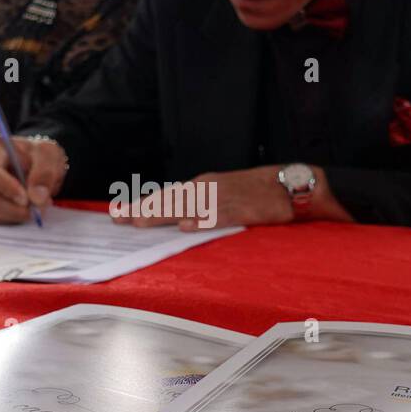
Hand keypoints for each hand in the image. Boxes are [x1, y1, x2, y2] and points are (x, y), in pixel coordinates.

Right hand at [0, 134, 66, 223]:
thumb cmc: (38, 156)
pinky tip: (25, 208)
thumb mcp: (49, 155)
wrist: (35, 166)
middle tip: (39, 209)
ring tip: (37, 206)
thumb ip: (45, 173)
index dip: (6, 189)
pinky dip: (13, 218)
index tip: (26, 200)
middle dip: (14, 208)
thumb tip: (37, 198)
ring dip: (16, 214)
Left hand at [112, 165, 295, 230]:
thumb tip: (177, 217)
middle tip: (119, 219)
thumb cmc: (258, 190)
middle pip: (171, 201)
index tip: (122, 213)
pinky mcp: (243, 211)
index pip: (168, 196)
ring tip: (140, 222)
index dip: (144, 205)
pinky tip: (186, 227)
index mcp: (204, 185)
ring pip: (187, 208)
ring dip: (163, 215)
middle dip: (143, 211)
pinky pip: (219, 217)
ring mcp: (225, 200)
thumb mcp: (224, 191)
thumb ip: (202, 203)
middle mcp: (209, 189)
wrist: (290, 184)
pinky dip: (202, 222)